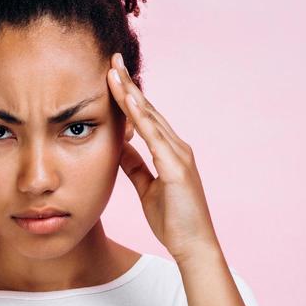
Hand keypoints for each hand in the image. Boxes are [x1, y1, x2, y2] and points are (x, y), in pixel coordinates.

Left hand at [108, 52, 221, 263]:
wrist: (193, 246)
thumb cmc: (173, 220)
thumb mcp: (147, 187)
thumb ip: (136, 165)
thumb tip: (119, 146)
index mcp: (169, 151)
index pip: (144, 117)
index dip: (128, 95)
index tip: (111, 75)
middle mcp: (176, 147)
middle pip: (147, 109)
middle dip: (128, 84)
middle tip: (112, 59)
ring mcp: (178, 155)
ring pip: (150, 117)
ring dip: (131, 94)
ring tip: (113, 72)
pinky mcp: (176, 168)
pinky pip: (154, 137)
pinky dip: (139, 118)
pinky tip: (126, 103)